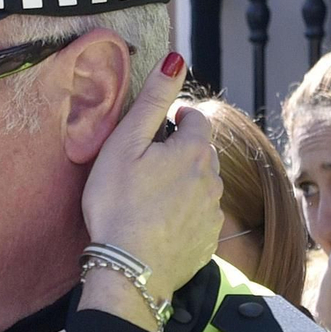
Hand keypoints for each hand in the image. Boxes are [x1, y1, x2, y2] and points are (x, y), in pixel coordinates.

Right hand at [80, 53, 222, 326]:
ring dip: (184, 183)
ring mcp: (212, 214)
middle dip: (181, 151)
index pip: (196, 119)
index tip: (158, 128)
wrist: (129, 272)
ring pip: (203, 186)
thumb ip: (153, 100)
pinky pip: (200, 218)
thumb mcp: (125, 145)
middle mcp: (212, 179)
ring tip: (152, 197)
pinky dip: (185, 215)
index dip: (176, 118)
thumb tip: (175, 59)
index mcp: (193, 150)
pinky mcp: (207, 243)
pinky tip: (160, 224)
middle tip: (149, 164)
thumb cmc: (118, 206)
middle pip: (202, 152)